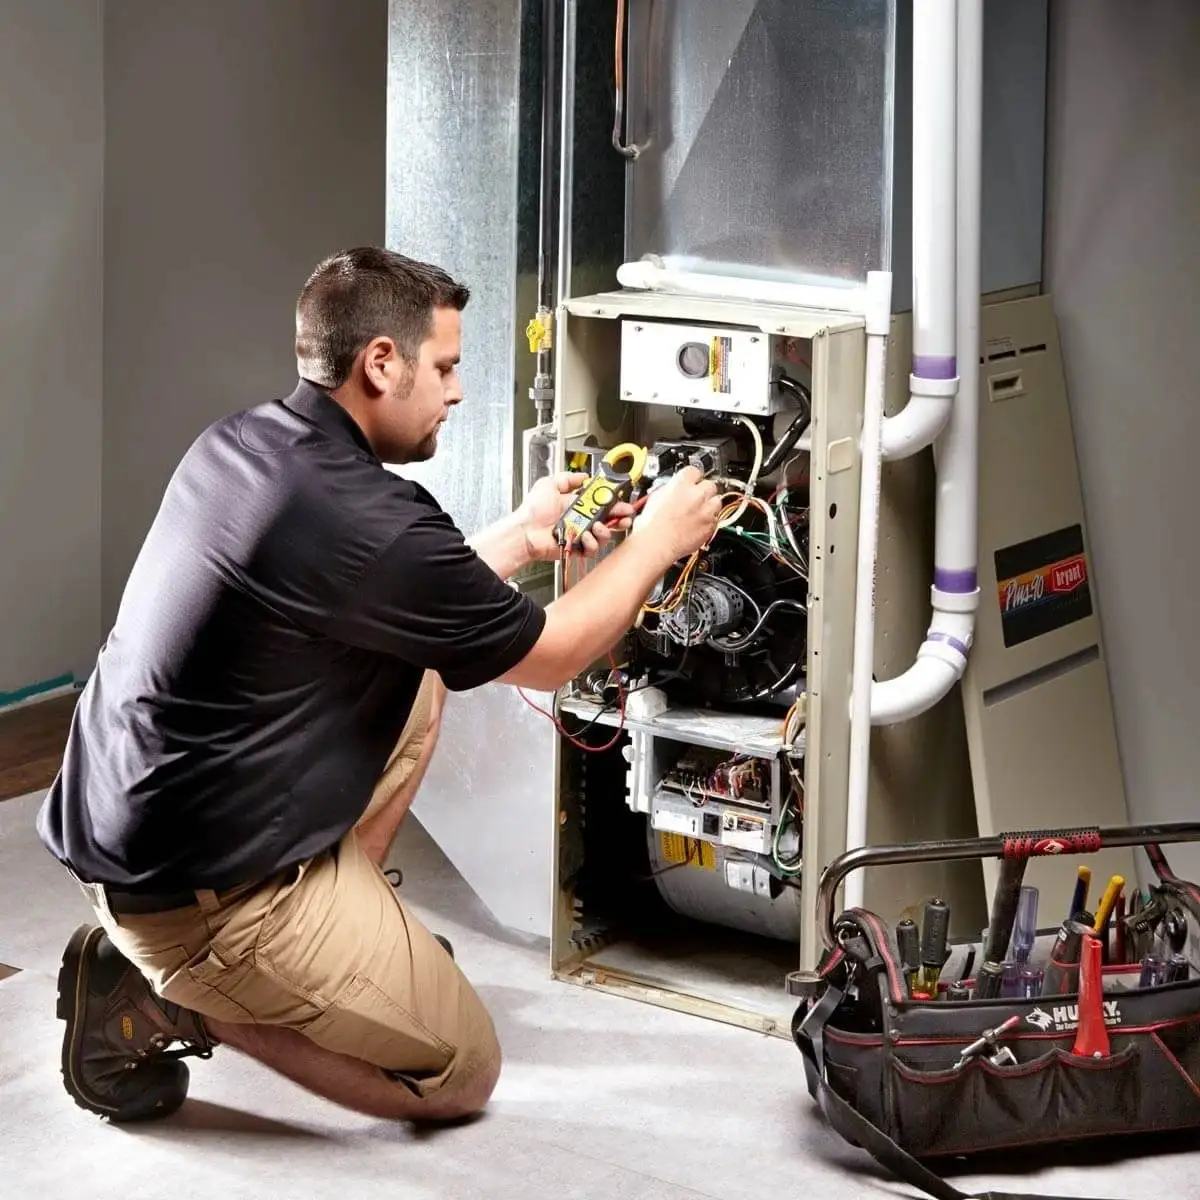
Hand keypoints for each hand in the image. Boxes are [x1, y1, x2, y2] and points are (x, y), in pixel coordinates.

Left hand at [516, 471, 634, 562]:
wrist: (524, 531)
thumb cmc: (532, 510)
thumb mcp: (548, 484)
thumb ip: (568, 478)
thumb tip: (584, 476)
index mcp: (578, 505)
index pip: (602, 503)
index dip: (614, 502)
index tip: (621, 500)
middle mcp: (581, 520)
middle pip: (609, 519)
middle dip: (620, 517)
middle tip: (624, 516)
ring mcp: (580, 535)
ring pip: (604, 535)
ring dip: (604, 530)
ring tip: (596, 526)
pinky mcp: (577, 548)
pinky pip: (593, 549)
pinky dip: (592, 543)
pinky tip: (585, 536)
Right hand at [632, 467, 721, 562]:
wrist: (655, 544)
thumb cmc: (651, 525)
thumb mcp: (655, 497)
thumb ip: (670, 489)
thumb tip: (673, 489)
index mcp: (681, 483)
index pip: (694, 470)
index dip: (692, 477)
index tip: (691, 481)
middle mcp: (697, 495)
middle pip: (710, 484)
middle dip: (703, 491)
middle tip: (694, 498)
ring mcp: (706, 511)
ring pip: (717, 501)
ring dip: (709, 505)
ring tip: (697, 512)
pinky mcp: (710, 526)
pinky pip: (716, 520)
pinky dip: (709, 521)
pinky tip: (697, 524)